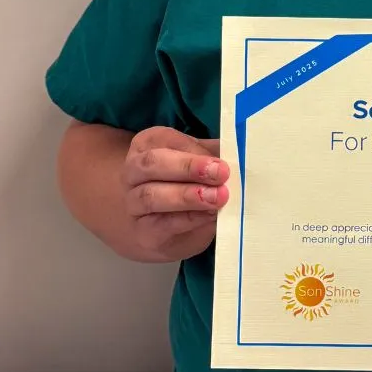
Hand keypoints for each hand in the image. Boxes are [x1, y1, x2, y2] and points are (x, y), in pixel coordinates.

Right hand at [121, 127, 229, 261]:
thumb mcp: (197, 165)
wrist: (160, 231)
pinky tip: (209, 216)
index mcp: (148, 145)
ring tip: (217, 197)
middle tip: (221, 173)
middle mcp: (134, 171)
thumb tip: (238, 150)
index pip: (164, 140)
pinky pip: (162, 223)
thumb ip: (213, 155)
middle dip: (189, 167)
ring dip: (188, 196)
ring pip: (152, 195)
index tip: (221, 160)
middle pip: (153, 163)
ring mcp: (133, 202)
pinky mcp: (143, 231)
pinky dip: (189, 219)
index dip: (194, 149)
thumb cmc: (182, 186)